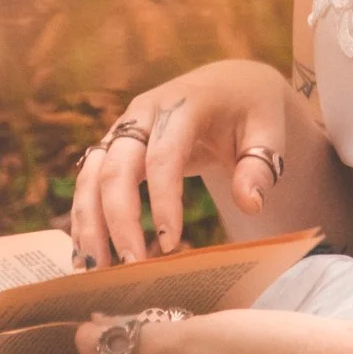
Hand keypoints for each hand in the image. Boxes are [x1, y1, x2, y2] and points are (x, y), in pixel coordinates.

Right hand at [69, 59, 291, 267]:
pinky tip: (86, 252)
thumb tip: (249, 205)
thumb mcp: (268, 132)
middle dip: (118, 219)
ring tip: (96, 269)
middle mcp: (144, 112)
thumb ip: (259, 167)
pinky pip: (91, 181)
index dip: (163, 201)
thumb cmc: (251, 111)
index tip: (170, 243)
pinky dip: (84, 216)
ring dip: (89, 221)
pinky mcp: (115, 146)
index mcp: (184, 104)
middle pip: (117, 166)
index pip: (164, 156)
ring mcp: (124, 128)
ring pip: (93, 174)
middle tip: (131, 265)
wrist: (228, 85)